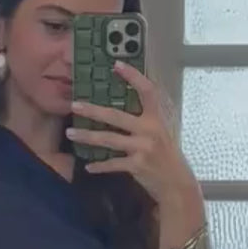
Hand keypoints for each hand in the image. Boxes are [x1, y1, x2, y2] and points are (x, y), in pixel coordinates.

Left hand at [65, 62, 199, 209]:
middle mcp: (149, 130)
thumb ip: (145, 119)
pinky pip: (113, 164)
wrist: (177, 183)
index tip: (117, 65)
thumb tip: (122, 107)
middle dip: (93, 110)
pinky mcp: (137, 166)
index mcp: (156, 119)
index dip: (133, 77)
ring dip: (87, 136)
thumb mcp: (161, 132)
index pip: (147, 91)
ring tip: (70, 134)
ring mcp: (142, 148)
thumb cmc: (166, 155)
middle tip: (74, 105)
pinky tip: (88, 166)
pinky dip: (99, 166)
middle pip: (116, 116)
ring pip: (109, 139)